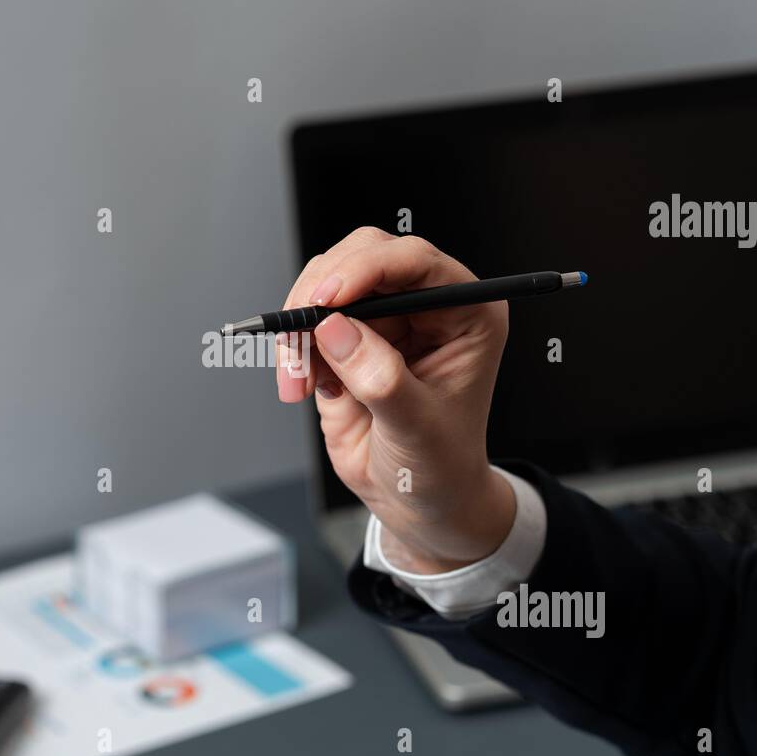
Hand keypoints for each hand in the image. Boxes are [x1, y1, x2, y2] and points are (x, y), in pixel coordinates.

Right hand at [276, 228, 515, 572]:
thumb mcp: (418, 428)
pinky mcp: (344, 339)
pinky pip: (305, 321)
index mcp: (465, 312)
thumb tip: (334, 329)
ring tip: (299, 379)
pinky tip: (298, 385)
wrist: (418, 500)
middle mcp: (424, 305)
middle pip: (363, 256)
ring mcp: (382, 319)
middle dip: (323, 293)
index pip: (415, 261)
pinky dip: (292, 348)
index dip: (367, 269)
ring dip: (299, 325)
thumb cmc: (440, 465)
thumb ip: (380, 378)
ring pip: (325, 283)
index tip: (329, 298)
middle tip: (300, 334)